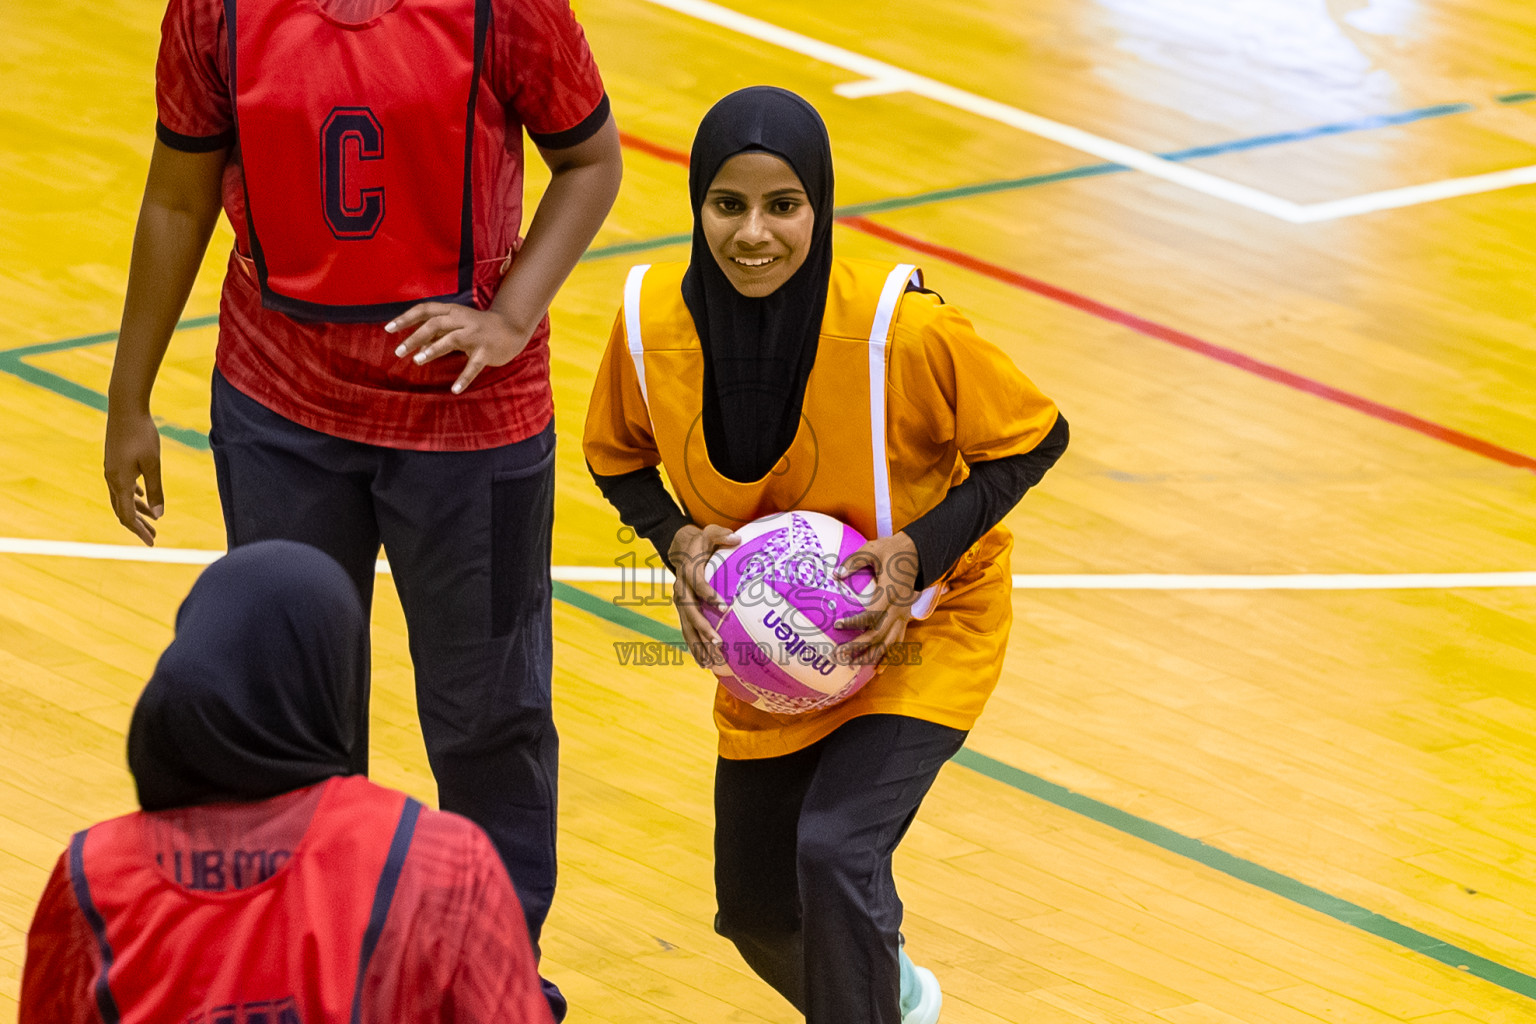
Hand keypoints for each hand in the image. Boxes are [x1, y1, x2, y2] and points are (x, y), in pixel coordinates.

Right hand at [104, 410, 163, 545]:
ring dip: (137, 510)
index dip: (139, 531)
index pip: (128, 516)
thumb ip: (156, 490)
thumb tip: (159, 515)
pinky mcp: (114, 462)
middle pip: (123, 511)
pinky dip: (132, 496)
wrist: (125, 409)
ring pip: (123, 498)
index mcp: (120, 483)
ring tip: (153, 520)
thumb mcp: (153, 464)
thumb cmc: (142, 435)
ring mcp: (111, 470)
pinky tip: (142, 496)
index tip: (151, 542)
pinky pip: (122, 486)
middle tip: (153, 538)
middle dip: (138, 525)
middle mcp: (112, 479)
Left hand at [386, 303, 534, 394]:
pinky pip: (473, 366)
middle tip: (398, 352)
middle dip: (414, 337)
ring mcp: (476, 335)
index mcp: (453, 311)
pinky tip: (454, 390)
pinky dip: (464, 378)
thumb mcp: (457, 328)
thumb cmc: (479, 328)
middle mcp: (463, 320)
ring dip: (433, 350)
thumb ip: (438, 336)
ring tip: (417, 361)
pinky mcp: (486, 351)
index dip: (405, 318)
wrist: (512, 329)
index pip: (425, 310)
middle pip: (434, 324)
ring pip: (450, 340)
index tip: (387, 329)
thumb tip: (417, 350)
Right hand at [668, 524, 739, 668]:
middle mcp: (680, 587)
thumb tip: (736, 537)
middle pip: (689, 611)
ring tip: (709, 662)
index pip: (697, 583)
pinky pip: (686, 630)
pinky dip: (694, 646)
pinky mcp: (682, 609)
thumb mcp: (709, 532)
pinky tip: (704, 663)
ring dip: (697, 644)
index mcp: (688, 569)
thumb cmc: (701, 540)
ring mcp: (679, 600)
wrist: (680, 547)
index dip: (708, 595)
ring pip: (686, 625)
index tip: (724, 606)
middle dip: (703, 628)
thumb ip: (721, 534)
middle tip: (718, 643)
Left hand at [834, 532, 920, 670]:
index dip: (854, 622)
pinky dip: (888, 658)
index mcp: (891, 592)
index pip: (872, 614)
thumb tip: (836, 574)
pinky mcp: (905, 619)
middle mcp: (899, 609)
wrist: (919, 553)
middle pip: (878, 635)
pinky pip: (898, 642)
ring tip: (850, 666)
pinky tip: (877, 671)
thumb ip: (854, 561)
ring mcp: (904, 616)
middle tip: (837, 654)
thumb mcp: (873, 549)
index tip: (836, 625)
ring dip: (870, 657)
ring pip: (888, 644)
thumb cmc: (893, 550)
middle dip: (857, 647)